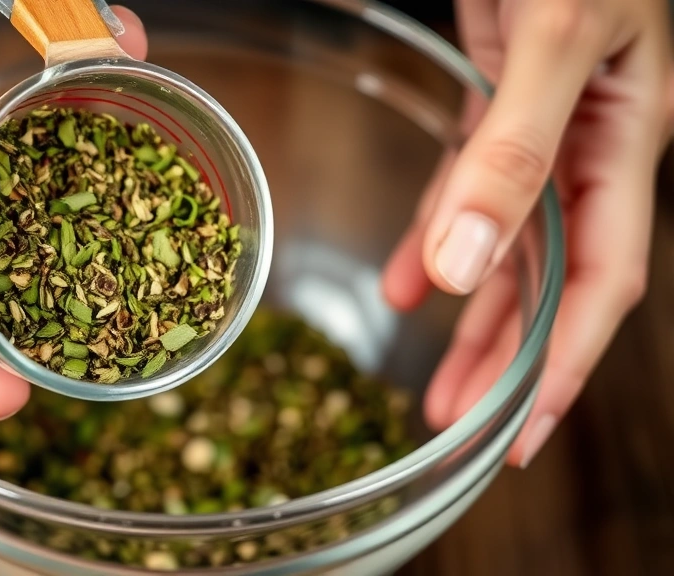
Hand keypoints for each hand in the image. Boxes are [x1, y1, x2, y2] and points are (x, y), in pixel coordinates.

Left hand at [382, 0, 673, 466]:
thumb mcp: (552, 44)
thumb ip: (512, 153)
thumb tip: (461, 265)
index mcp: (621, 147)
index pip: (598, 289)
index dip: (560, 368)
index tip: (515, 434)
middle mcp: (586, 150)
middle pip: (548, 284)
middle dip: (504, 360)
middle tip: (455, 427)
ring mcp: (541, 130)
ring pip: (505, 247)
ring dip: (467, 314)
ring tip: (431, 381)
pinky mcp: (500, 101)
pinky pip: (468, 189)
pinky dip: (434, 235)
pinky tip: (401, 280)